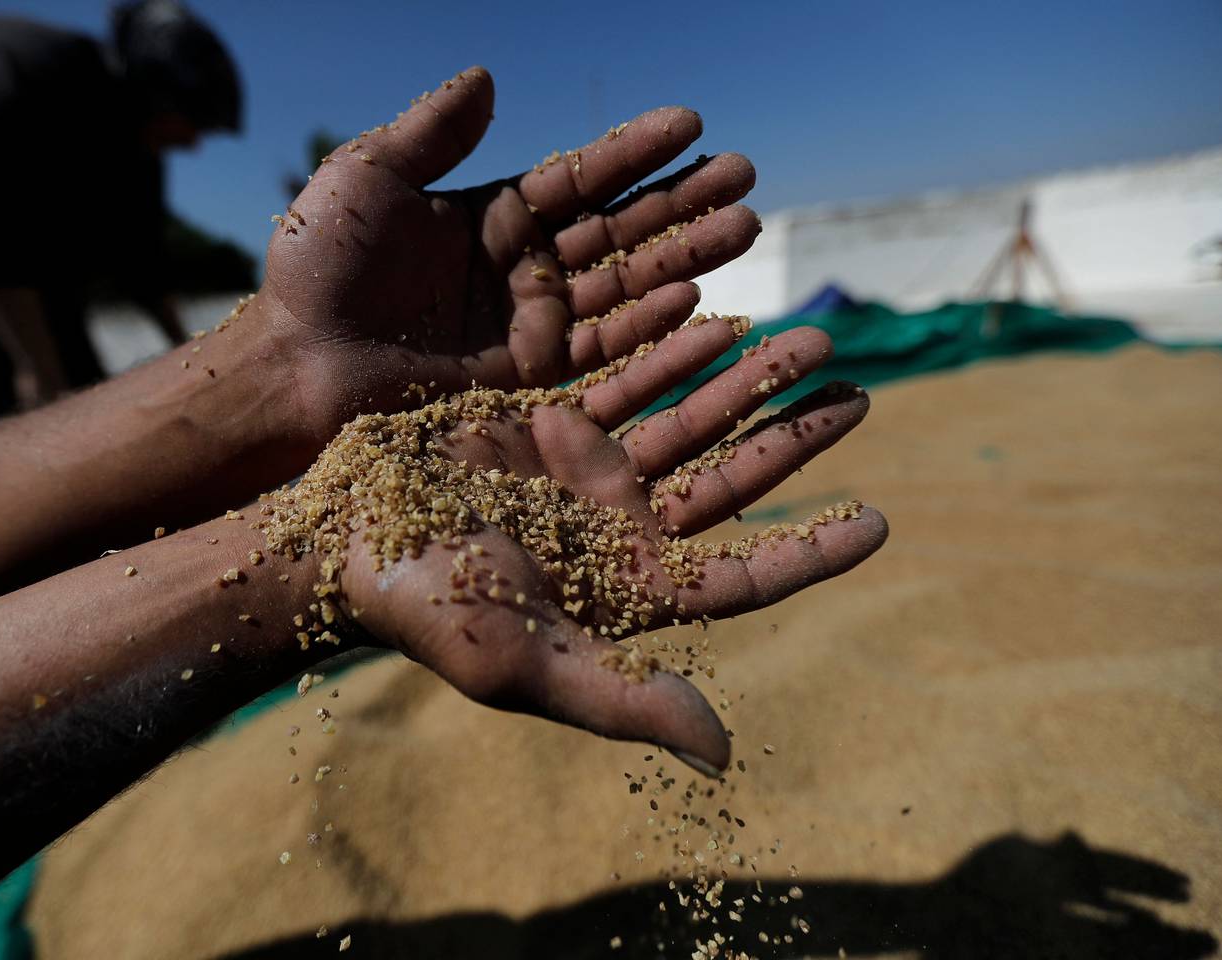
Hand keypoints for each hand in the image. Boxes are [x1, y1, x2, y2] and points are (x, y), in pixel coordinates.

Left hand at [255, 67, 761, 457]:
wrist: (294, 361)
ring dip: (685, 256)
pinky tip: (697, 295)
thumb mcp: (368, 177)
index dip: (634, 151)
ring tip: (746, 224)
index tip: (692, 122)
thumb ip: (433, 133)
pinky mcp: (528, 378)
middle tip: (747, 175)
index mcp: (489, 214)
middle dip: (682, 202)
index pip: (578, 176)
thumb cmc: (319, 265)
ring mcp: (529, 323)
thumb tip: (489, 76)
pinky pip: (601, 348)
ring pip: (623, 284)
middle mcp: (520, 266)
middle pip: (617, 228)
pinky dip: (649, 324)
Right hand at [313, 323, 886, 774]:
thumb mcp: (521, 663)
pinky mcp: (550, 428)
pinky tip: (716, 316)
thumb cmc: (426, 610)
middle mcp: (618, 534)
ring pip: (689, 422)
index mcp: (626, 596)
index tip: (880, 522)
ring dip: (748, 383)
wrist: (341, 538)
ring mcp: (587, 477)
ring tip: (812, 342)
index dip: (810, 553)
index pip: (739, 575)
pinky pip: (626, 381)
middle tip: (860, 395)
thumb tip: (724, 754)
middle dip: (794, 440)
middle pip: (731, 483)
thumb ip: (622, 699)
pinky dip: (670, 351)